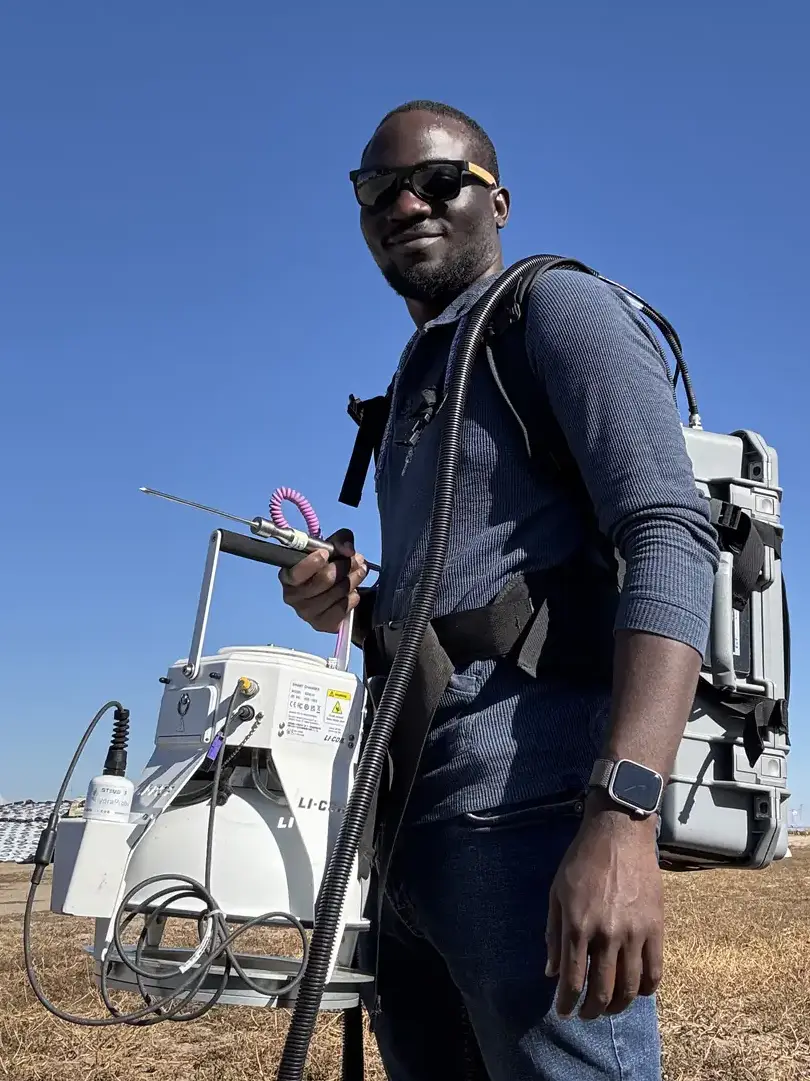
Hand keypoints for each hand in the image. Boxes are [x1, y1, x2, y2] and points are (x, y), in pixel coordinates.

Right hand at [278, 528, 368, 633]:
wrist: (337, 591)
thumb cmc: (329, 566)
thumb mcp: (334, 547)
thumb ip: (340, 540)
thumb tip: (348, 550)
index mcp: (288, 576)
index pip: (296, 573)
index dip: (311, 563)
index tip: (326, 553)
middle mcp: (293, 597)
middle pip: (324, 580)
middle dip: (344, 566)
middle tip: (357, 559)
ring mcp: (306, 614)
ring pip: (336, 593)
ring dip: (353, 580)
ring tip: (360, 572)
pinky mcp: (320, 625)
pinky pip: (342, 609)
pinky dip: (352, 598)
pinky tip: (353, 592)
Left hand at [545, 799, 662, 1020]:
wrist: (619, 833)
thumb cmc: (582, 859)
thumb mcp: (557, 892)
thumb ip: (553, 934)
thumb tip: (551, 973)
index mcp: (577, 925)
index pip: (572, 979)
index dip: (567, 1002)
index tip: (563, 1011)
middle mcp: (606, 934)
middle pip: (602, 990)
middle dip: (591, 1009)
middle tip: (586, 1014)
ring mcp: (634, 933)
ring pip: (630, 987)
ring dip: (618, 1005)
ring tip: (609, 1008)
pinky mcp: (656, 928)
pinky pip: (655, 971)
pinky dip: (647, 989)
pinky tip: (638, 992)